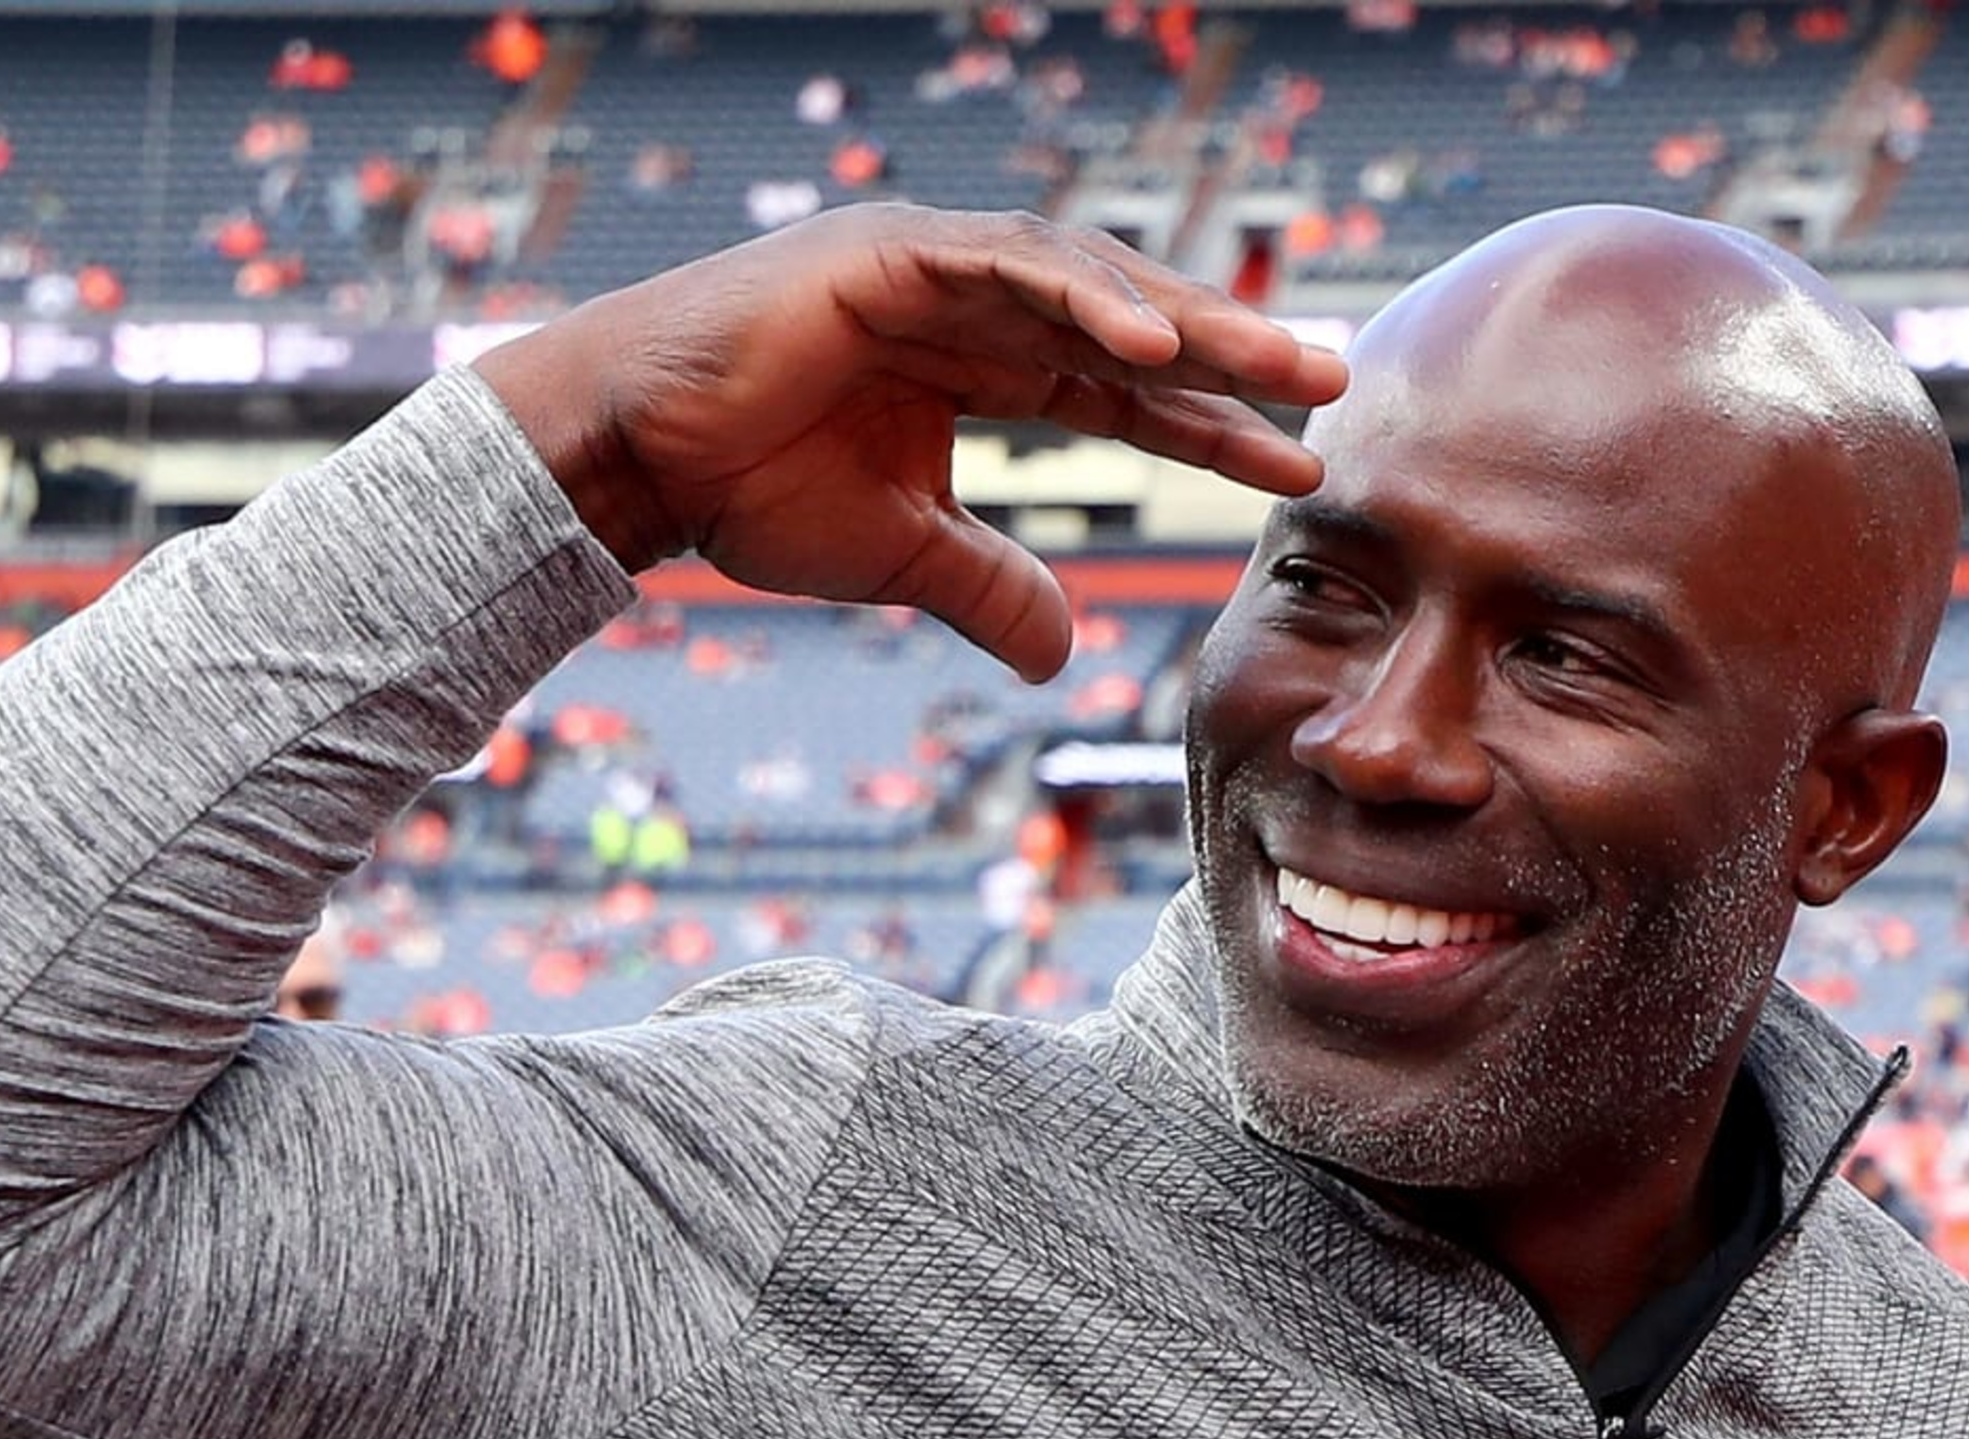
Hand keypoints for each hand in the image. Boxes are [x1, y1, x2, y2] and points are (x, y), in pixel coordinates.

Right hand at [474, 205, 1349, 679]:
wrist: (634, 458)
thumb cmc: (746, 489)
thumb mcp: (897, 555)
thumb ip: (985, 589)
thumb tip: (1060, 655)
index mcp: (980, 360)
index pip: (1123, 390)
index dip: (1210, 423)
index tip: (1296, 463)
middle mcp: (969, 300)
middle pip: (1129, 324)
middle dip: (1232, 354)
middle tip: (1334, 381)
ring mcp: (932, 264)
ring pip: (1090, 284)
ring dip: (1187, 322)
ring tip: (1276, 363)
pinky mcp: (890, 253)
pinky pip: (1010, 270)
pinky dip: (1087, 301)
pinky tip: (1159, 347)